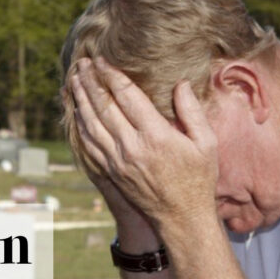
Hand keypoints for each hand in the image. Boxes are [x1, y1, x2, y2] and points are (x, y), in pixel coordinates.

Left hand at [70, 57, 218, 228]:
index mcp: (156, 136)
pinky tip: (77, 112)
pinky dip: (80, 126)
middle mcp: (132, 147)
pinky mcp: (111, 172)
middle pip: (104, 107)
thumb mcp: (206, 143)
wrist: (182, 218)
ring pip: (91, 125)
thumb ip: (192, 111)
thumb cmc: (198, 179)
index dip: (111, 75)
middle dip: (90, 82)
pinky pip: (90, 145)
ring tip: (73, 81)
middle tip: (81, 64)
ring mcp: (118, 161)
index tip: (101, 60)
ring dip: (81, 100)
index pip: (127, 96)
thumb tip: (181, 84)